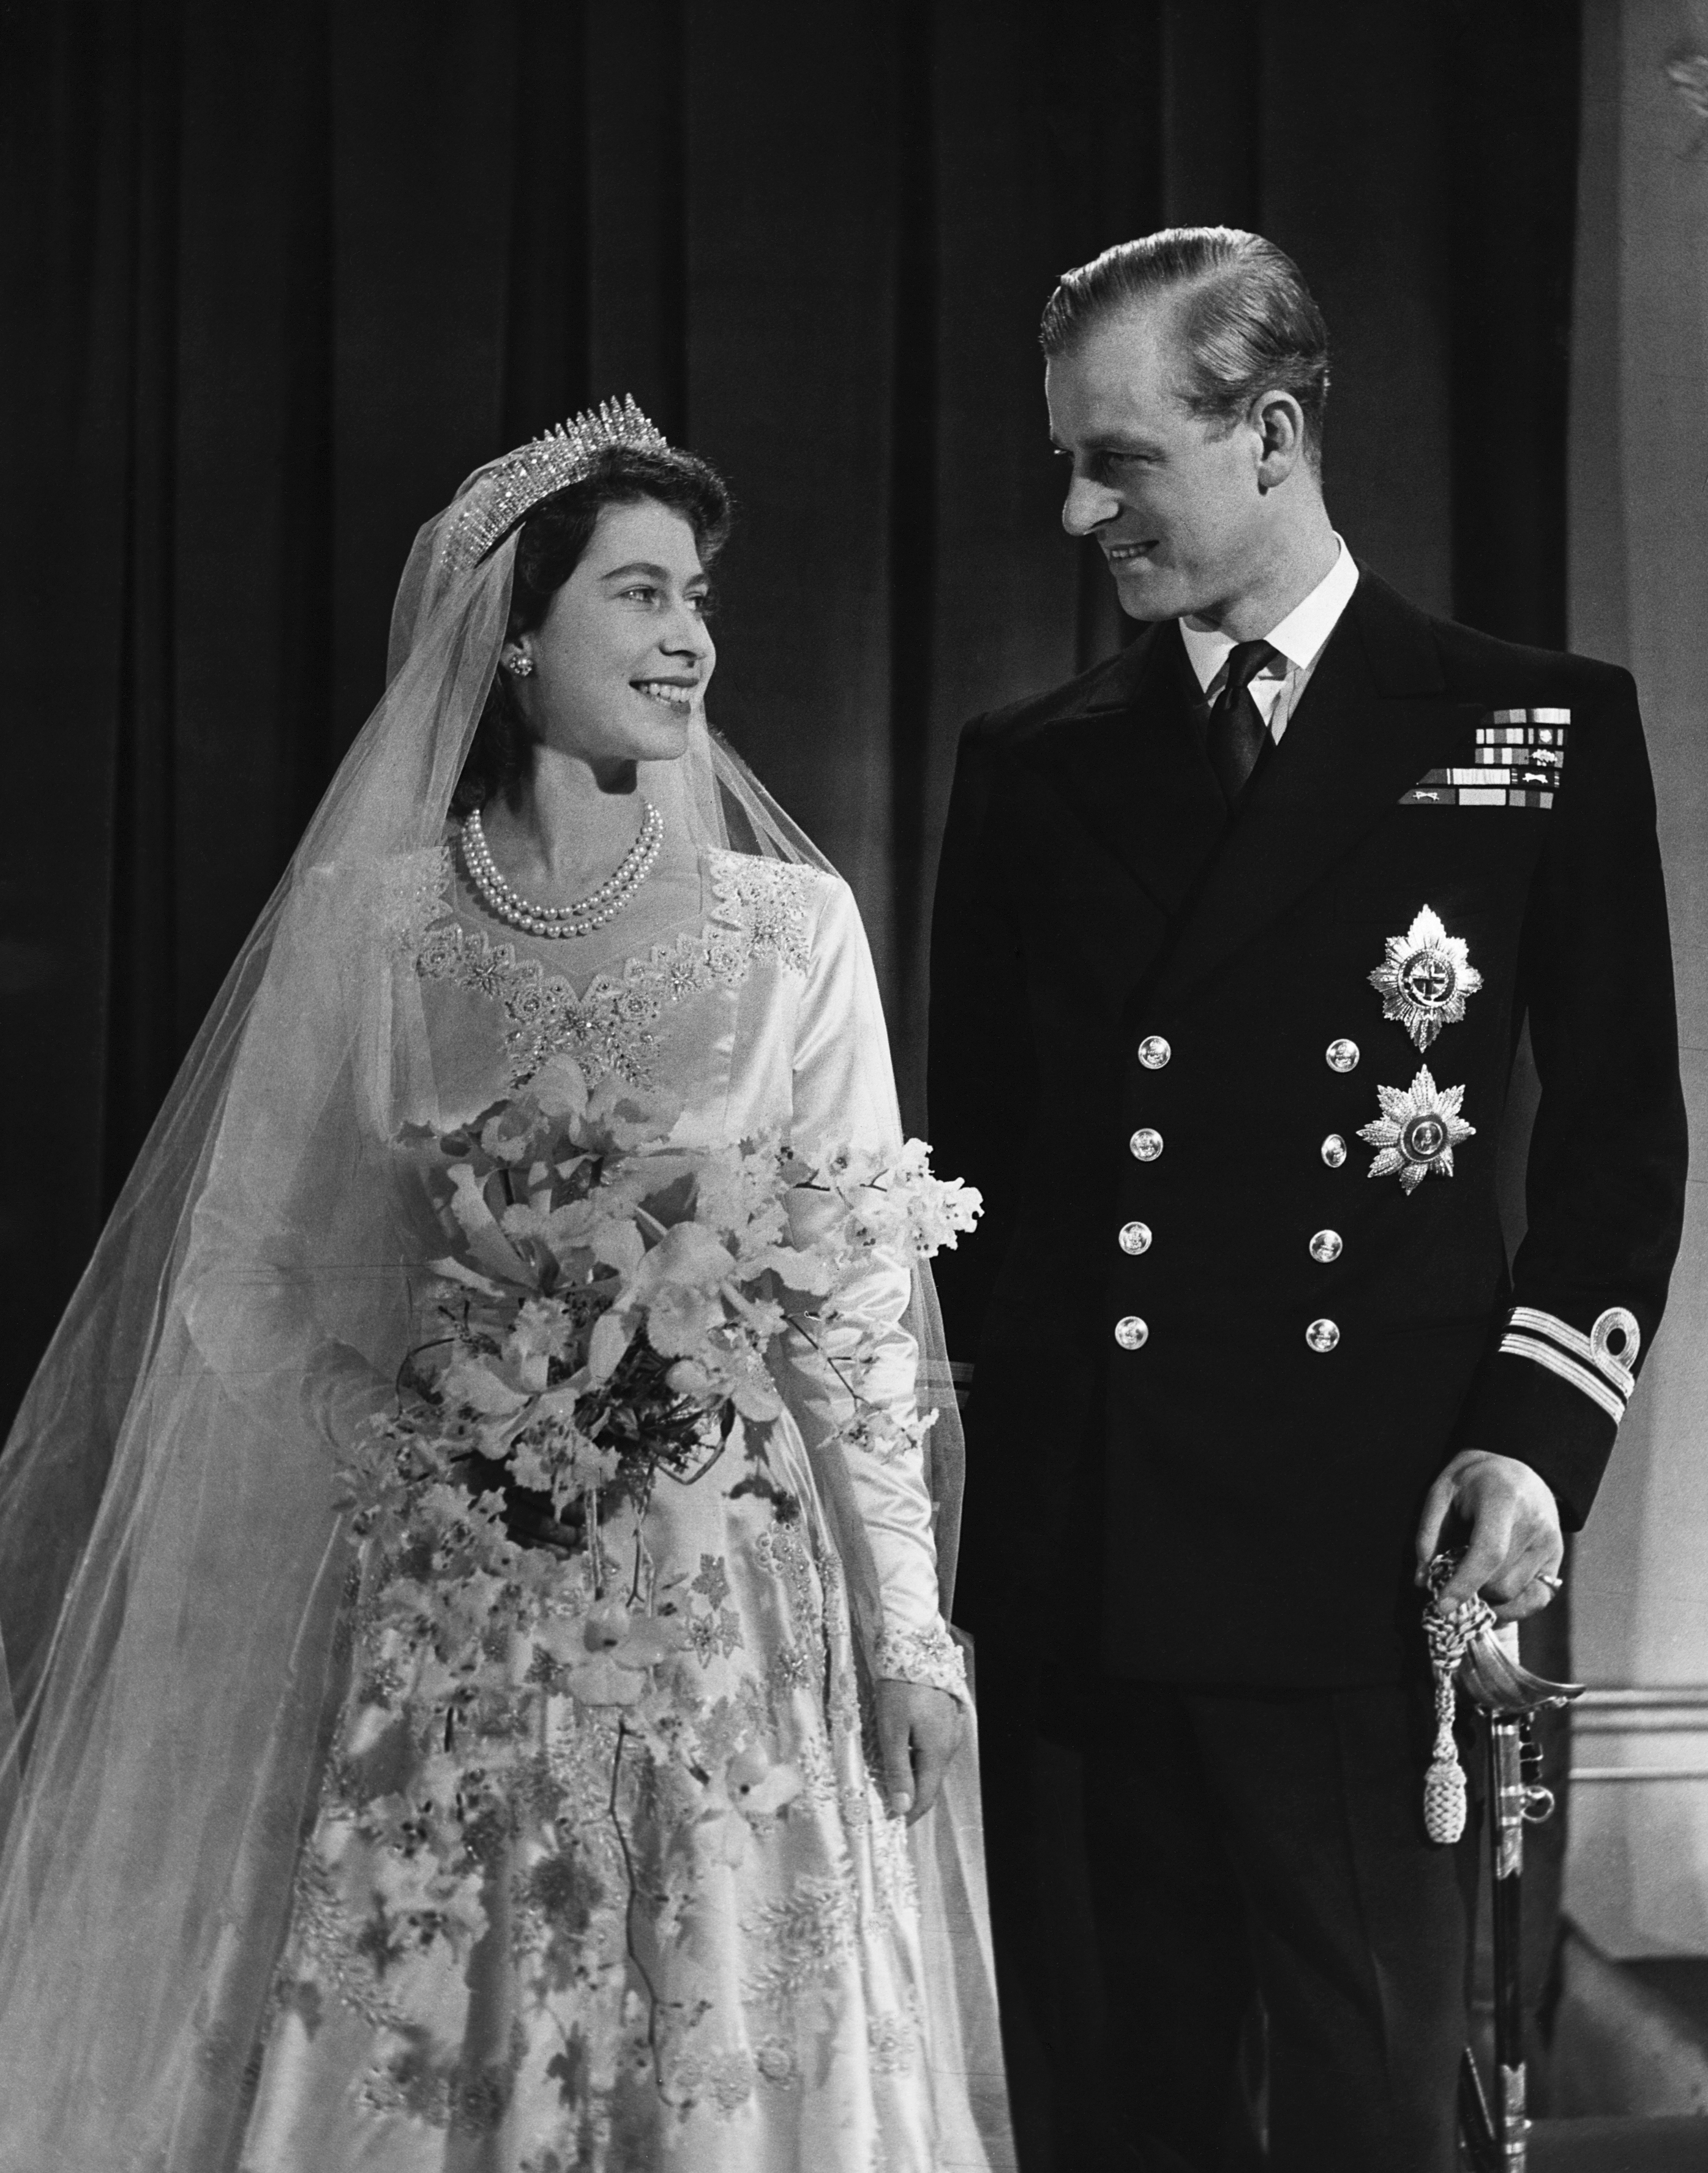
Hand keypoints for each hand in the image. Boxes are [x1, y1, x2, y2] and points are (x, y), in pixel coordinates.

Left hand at [874, 1678, 964, 1823]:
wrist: (914, 1650)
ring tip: (891, 1783)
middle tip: (887, 1806)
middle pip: (931, 1783)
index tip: (891, 1825)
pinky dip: (919, 1760)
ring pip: (932, 1766)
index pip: (926, 1797)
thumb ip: (898, 1770)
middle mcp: (949, 1746)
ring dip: (915, 1778)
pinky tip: (903, 1756)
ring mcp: (950, 1731)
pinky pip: (934, 1749)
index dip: (910, 1815)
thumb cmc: (899, 1690)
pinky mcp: (946, 1719)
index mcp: (937, 1753)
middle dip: (912, 1798)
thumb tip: (903, 1808)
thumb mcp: (891, 1731)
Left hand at [1415, 1448, 1563, 1621]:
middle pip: (1500, 1581)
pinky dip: (1514, 1606)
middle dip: (1471, 1590)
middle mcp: (1534, 1524)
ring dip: (1489, 1597)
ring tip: (1473, 1578)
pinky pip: (1537, 1598)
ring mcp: (1550, 1542)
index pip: (1489, 1553)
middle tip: (1453, 1580)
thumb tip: (1423, 1581)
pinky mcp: (1557, 1556)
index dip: (1465, 1584)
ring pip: (1515, 1594)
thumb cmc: (1472, 1480)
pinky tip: (1494, 1595)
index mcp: (1503, 1500)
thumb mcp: (1440, 1493)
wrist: (1514, 1463)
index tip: (1442, 1605)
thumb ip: (1428, 1535)